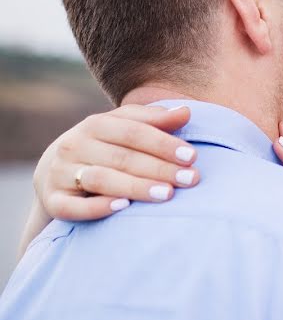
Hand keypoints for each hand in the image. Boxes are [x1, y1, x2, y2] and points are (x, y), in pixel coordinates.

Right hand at [34, 104, 200, 220]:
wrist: (54, 172)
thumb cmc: (104, 147)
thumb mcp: (125, 129)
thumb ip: (155, 121)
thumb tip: (186, 112)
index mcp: (94, 125)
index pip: (133, 131)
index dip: (163, 143)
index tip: (192, 157)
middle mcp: (74, 146)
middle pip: (122, 157)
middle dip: (159, 168)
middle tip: (190, 179)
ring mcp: (60, 173)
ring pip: (100, 179)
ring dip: (135, 187)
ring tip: (167, 194)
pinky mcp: (53, 200)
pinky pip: (73, 206)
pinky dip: (97, 207)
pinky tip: (123, 207)